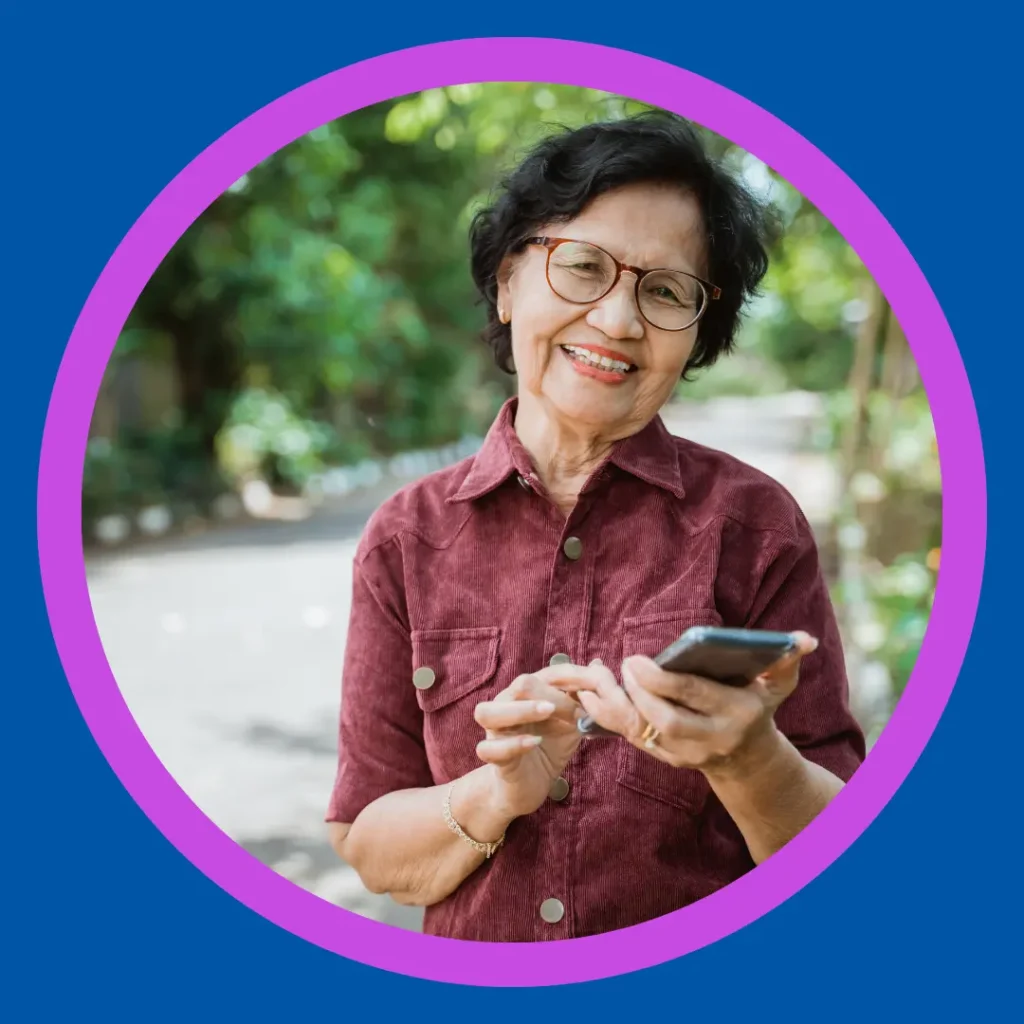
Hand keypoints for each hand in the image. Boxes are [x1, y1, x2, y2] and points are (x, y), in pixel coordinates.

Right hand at [472, 661, 615, 817]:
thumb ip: (581, 698)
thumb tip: (598, 664)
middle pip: (519, 685)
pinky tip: (535, 743)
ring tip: (547, 713)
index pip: (546, 674)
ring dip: (520, 710)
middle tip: (574, 711)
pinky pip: (488, 748)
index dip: (570, 680)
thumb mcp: (571, 722)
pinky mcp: (493, 757)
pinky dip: (512, 744)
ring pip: (488, 712)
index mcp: (525, 694)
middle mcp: (505, 706)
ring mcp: (495, 731)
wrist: (530, 784)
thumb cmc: (549, 747)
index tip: (594, 692)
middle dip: (550, 694)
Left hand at [564, 633, 818, 778]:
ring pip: (643, 734)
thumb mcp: (776, 686)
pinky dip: (608, 717)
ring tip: (595, 677)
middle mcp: (711, 739)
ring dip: (614, 706)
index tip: (636, 659)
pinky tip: (589, 693)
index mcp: (736, 714)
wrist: (749, 760)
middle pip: (666, 720)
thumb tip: (803, 640)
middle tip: (623, 666)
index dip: (661, 680)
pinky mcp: (667, 759)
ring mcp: (687, 754)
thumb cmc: (758, 705)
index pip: (694, 696)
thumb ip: (786, 661)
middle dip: (638, 694)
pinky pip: (631, 739)